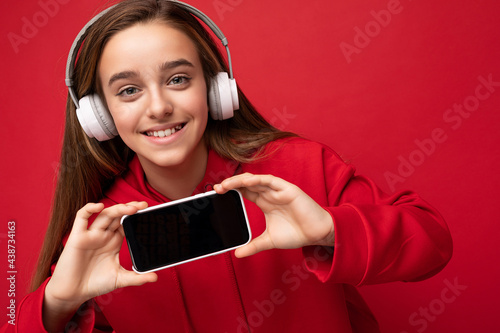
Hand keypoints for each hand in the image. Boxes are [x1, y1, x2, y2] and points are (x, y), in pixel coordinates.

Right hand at [44, 202, 157, 329]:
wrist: (73, 293)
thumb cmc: (94, 283)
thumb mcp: (119, 279)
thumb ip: (137, 278)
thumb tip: (155, 277)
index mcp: (114, 241)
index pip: (127, 223)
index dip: (136, 217)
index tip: (150, 214)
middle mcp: (103, 235)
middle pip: (118, 215)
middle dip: (131, 208)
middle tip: (144, 205)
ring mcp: (91, 234)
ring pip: (105, 214)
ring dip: (118, 208)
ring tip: (132, 208)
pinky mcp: (77, 236)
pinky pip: (81, 217)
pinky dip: (89, 208)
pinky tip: (99, 206)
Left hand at [214, 173, 333, 257]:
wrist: (317, 235)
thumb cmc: (297, 234)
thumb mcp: (269, 241)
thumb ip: (253, 246)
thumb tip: (237, 254)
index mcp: (265, 202)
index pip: (244, 191)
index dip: (231, 190)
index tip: (217, 193)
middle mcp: (270, 194)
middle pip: (247, 184)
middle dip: (231, 184)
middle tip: (217, 189)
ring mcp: (278, 190)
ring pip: (256, 180)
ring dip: (240, 180)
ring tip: (226, 184)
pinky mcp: (288, 189)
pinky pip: (271, 181)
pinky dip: (258, 180)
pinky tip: (247, 181)